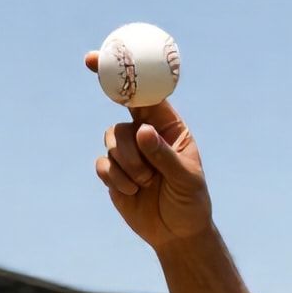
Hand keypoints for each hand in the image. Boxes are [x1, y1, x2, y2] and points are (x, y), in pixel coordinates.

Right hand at [86, 51, 210, 248]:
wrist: (177, 234)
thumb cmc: (190, 203)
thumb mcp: (186, 179)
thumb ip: (165, 156)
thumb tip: (143, 131)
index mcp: (168, 127)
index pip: (146, 94)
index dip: (125, 75)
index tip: (101, 58)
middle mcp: (145, 134)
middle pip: (122, 116)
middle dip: (123, 131)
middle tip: (131, 143)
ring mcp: (128, 153)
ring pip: (111, 141)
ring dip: (128, 165)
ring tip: (147, 184)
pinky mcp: (113, 173)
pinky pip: (103, 165)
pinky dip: (116, 180)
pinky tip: (133, 193)